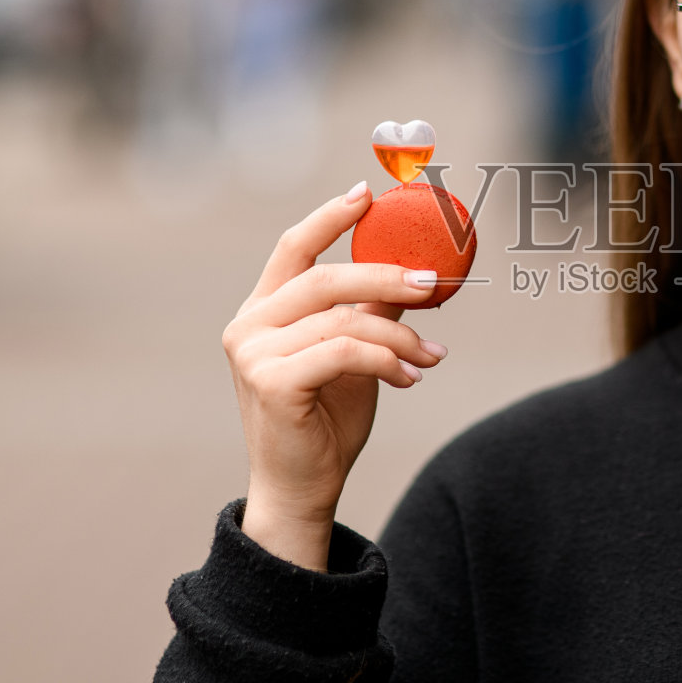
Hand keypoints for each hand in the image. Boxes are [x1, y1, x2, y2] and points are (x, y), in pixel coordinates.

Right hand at [222, 181, 446, 569]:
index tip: (367, 195)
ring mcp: (253, 352)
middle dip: (387, 275)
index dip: (330, 217)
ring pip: (345, 318)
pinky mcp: (270, 380)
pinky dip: (387, 359)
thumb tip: (410, 272)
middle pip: (326, 276)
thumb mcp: (353, 357)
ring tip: (431, 356)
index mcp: (263, 311)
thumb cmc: (326, 420)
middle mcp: (248, 325)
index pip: (292, 248)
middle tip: (433, 281)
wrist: (302, 487)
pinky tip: (410, 378)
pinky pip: (345, 351)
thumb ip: (368, 313)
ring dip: (401, 334)